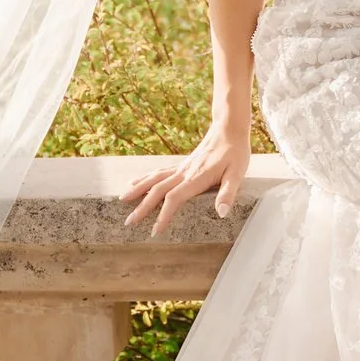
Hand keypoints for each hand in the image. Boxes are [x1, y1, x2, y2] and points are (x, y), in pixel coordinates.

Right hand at [125, 120, 251, 235]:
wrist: (229, 129)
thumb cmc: (236, 153)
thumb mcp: (238, 174)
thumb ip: (228, 193)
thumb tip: (222, 213)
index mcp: (197, 178)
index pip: (175, 199)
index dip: (163, 215)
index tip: (155, 231)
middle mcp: (184, 173)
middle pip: (158, 191)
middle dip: (142, 207)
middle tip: (129, 222)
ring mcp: (180, 168)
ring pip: (154, 179)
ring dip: (137, 190)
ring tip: (122, 200)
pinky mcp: (181, 165)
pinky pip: (158, 172)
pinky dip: (144, 178)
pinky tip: (134, 183)